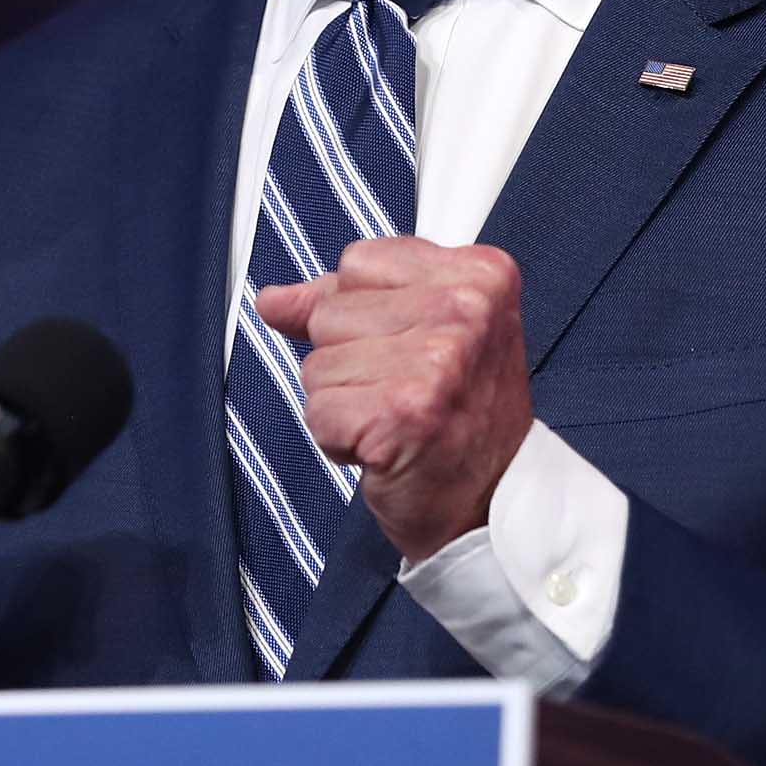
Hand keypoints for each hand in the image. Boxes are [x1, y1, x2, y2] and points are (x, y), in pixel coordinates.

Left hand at [257, 237, 533, 565]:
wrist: (492, 503)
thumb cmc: (459, 418)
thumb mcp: (421, 332)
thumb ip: (345, 303)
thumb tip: (273, 300)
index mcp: (479, 273)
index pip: (358, 262)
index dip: (364, 315)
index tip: (410, 348)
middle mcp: (466, 309)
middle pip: (331, 313)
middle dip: (350, 361)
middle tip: (408, 393)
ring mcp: (439, 360)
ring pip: (317, 364)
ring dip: (344, 402)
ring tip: (397, 419)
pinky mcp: (405, 412)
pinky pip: (319, 412)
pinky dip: (339, 440)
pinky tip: (386, 446)